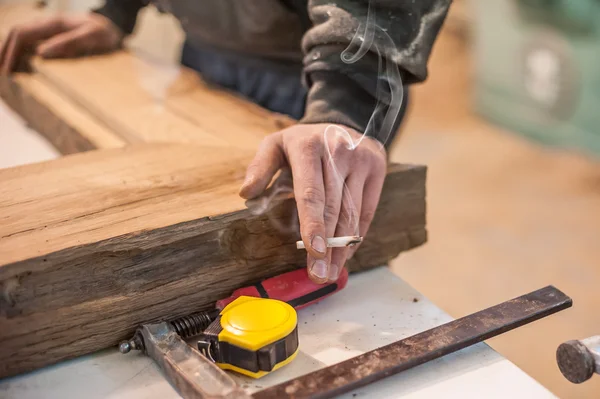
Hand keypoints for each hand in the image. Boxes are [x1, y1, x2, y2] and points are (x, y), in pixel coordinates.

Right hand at [0, 13, 121, 74]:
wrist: (115, 28)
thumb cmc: (106, 33)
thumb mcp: (93, 36)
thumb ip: (70, 42)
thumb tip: (42, 53)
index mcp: (53, 24)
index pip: (21, 34)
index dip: (10, 52)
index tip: (7, 70)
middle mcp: (47, 25)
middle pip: (16, 35)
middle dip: (4, 52)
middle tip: (1, 74)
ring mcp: (49, 31)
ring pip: (22, 39)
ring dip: (10, 53)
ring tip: (7, 72)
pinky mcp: (54, 38)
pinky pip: (32, 44)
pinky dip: (22, 55)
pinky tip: (21, 69)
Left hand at [240, 123, 386, 283]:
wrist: (342, 119)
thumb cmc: (302, 141)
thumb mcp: (276, 144)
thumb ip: (260, 167)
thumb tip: (246, 193)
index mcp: (308, 147)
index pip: (311, 191)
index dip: (313, 223)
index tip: (313, 250)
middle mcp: (338, 152)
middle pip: (333, 208)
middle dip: (327, 246)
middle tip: (318, 275)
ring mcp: (361, 160)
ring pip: (352, 213)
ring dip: (342, 248)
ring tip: (330, 273)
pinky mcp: (377, 169)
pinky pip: (367, 210)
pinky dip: (356, 236)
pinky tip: (344, 255)